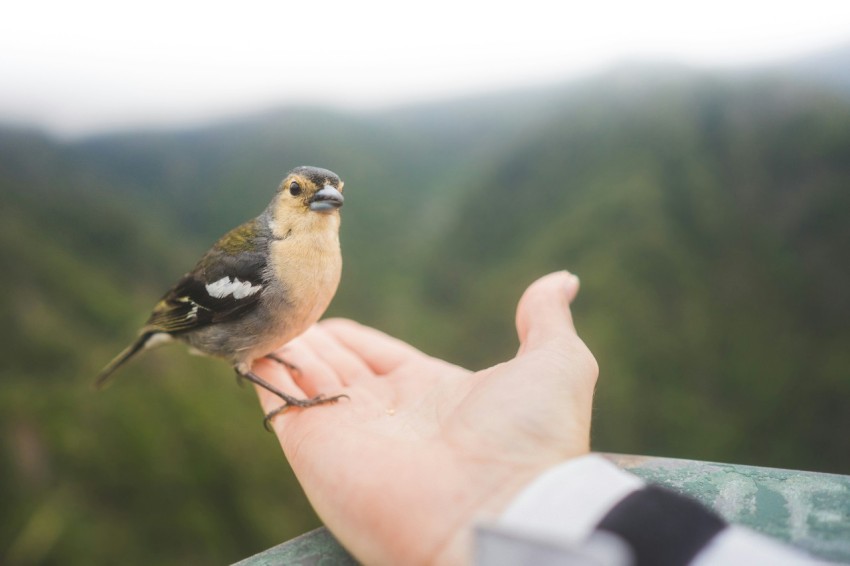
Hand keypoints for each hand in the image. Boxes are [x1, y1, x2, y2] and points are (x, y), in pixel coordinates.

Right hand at [253, 271, 598, 564]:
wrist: (502, 511)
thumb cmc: (532, 440)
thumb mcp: (555, 365)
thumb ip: (545, 320)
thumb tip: (562, 279)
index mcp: (431, 392)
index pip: (377, 354)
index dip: (351, 334)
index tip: (324, 309)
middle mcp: (385, 414)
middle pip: (332, 364)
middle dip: (308, 333)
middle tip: (280, 297)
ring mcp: (346, 431)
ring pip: (300, 375)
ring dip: (281, 341)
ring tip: (258, 304)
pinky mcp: (313, 447)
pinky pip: (277, 398)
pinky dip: (262, 366)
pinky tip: (247, 336)